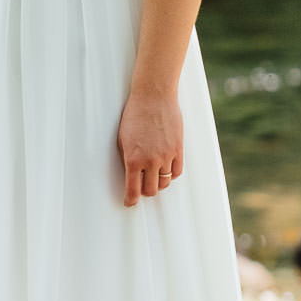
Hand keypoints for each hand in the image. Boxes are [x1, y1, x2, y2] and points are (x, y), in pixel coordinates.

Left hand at [117, 88, 182, 206]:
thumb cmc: (134, 115)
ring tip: (153, 177)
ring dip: (158, 183)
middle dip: (144, 191)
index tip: (129, 203)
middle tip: (141, 187)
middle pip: (151, 190)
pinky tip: (165, 169)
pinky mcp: (178, 149)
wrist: (153, 97)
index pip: (133, 190)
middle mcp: (151, 161)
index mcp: (133, 159)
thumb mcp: (122, 139)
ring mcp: (166, 156)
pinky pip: (177, 172)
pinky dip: (171, 175)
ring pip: (165, 183)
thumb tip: (130, 175)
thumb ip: (128, 158)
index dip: (131, 200)